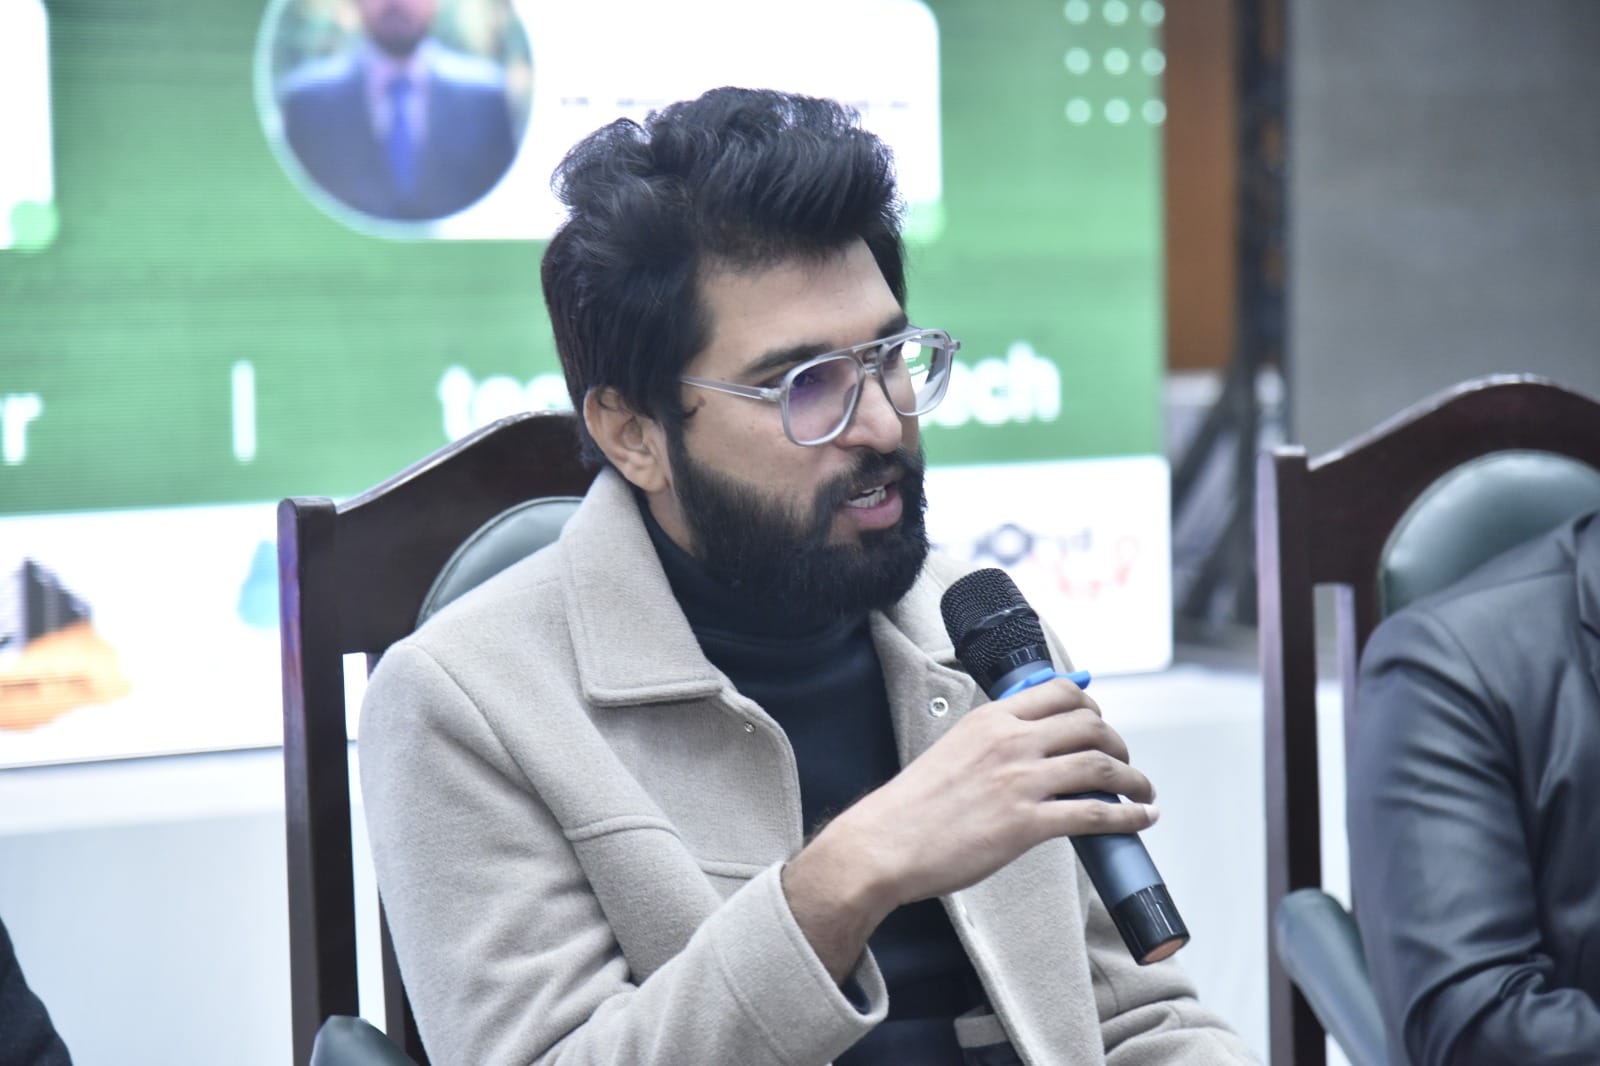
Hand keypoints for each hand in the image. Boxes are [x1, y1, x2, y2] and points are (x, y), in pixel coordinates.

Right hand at [782, 677, 1157, 978]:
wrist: (885, 844)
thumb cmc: (913, 805)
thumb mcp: (952, 748)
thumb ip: (992, 740)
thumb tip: (1030, 742)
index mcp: (991, 718)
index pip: (1060, 692)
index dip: (1091, 708)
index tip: (1099, 723)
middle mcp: (1010, 741)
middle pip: (1090, 725)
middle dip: (1117, 743)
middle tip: (1122, 761)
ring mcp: (1020, 781)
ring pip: (1101, 766)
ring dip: (1134, 778)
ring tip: (1143, 791)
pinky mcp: (1026, 824)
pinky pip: (1095, 814)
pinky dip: (1129, 816)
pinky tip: (1142, 819)